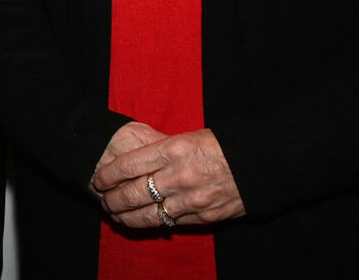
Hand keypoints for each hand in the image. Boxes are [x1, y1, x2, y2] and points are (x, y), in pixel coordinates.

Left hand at [91, 128, 244, 228]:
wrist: (260, 163)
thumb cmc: (221, 144)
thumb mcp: (187, 136)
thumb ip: (160, 148)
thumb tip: (132, 157)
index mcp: (173, 149)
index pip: (128, 165)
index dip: (108, 175)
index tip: (98, 179)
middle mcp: (179, 175)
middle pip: (134, 193)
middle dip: (112, 199)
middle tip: (103, 200)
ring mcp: (192, 199)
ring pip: (149, 214)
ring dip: (127, 216)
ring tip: (115, 215)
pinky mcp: (204, 217)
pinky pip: (170, 223)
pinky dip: (152, 223)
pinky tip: (141, 221)